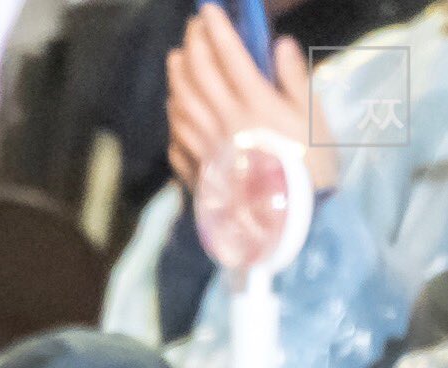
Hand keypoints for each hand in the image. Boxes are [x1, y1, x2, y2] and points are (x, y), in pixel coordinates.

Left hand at [167, 7, 336, 193]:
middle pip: (199, 75)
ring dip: (177, 78)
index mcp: (255, 104)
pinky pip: (178, 140)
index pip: (229, 56)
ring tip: (176, 60)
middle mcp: (224, 121)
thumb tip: (278, 45)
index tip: (208, 10)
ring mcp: (207, 148)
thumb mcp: (314, 119)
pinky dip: (174, 119)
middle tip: (192, 30)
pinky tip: (176, 110)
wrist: (288, 224)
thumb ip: (294, 79)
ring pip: (182, 104)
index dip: (217, 29)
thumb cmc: (311, 170)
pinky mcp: (198, 173)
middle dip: (193, 46)